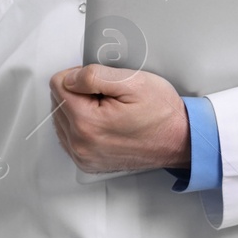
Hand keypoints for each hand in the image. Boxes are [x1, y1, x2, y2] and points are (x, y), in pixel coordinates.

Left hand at [48, 65, 189, 173]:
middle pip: (57, 102)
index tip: (101, 82)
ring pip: (60, 118)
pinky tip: (102, 122)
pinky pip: (68, 135)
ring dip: (79, 109)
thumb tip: (68, 78)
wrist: (180, 140)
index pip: (58, 84)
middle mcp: (81, 144)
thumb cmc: (161, 113)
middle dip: (79, 93)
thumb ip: (92, 75)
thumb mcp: (132, 81)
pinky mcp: (88, 162)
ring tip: (108, 110)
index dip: (79, 76)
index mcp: (87, 123)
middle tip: (108, 97)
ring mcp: (83, 156)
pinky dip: (81, 124)